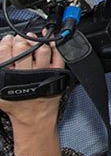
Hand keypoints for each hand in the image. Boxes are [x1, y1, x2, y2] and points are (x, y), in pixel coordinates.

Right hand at [0, 33, 65, 155]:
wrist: (34, 116)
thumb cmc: (16, 104)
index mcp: (10, 78)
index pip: (5, 54)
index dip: (5, 44)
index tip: (6, 40)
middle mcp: (28, 75)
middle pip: (23, 50)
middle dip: (19, 41)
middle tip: (18, 39)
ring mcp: (44, 73)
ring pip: (41, 51)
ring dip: (36, 42)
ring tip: (31, 38)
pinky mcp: (57, 73)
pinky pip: (58, 56)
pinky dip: (55, 46)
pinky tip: (49, 42)